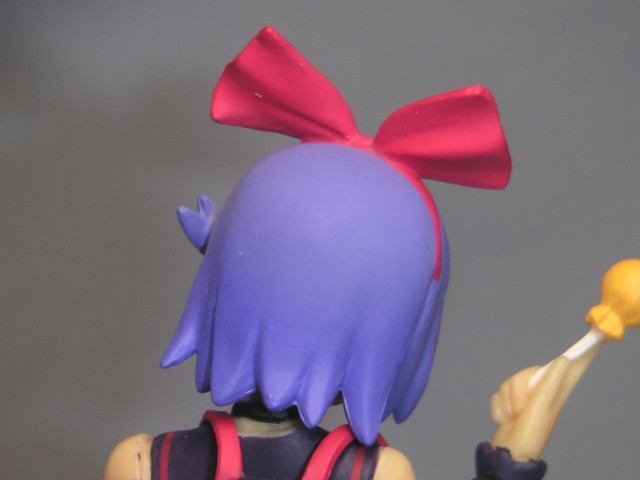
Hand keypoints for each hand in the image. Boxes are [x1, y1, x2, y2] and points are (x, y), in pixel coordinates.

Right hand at [490, 346, 600, 461]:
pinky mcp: (507, 405)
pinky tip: (503, 418)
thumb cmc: (529, 434)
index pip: (569, 371)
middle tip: (520, 408)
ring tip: (511, 417)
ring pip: (509, 382)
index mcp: (554, 394)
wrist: (507, 455)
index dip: (579, 358)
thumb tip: (564, 360)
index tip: (591, 343)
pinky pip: (498, 394)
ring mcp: (524, 400)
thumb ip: (550, 384)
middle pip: (526, 373)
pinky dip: (497, 407)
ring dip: (505, 401)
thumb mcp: (541, 410)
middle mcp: (541, 394)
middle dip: (516, 390)